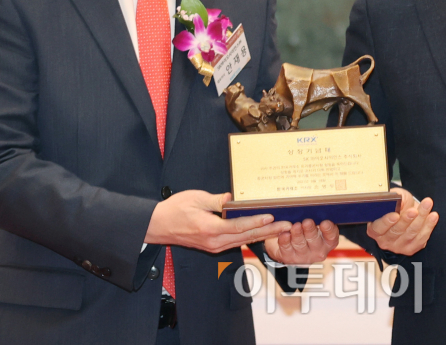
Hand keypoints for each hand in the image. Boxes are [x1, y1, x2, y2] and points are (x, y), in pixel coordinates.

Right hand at [145, 190, 290, 253]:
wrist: (158, 226)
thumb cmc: (174, 210)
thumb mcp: (196, 199)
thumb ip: (216, 200)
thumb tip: (233, 198)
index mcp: (210, 229)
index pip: (239, 226)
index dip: (257, 221)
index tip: (272, 216)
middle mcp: (214, 241)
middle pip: (246, 236)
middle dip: (268, 231)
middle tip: (286, 226)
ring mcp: (214, 246)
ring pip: (243, 241)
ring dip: (262, 235)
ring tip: (279, 230)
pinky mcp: (213, 246)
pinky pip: (236, 242)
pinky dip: (250, 237)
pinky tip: (260, 233)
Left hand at [263, 218, 339, 264]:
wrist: (291, 247)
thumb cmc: (306, 230)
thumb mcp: (316, 224)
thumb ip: (317, 216)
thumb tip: (315, 204)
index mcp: (328, 241)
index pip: (332, 236)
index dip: (329, 230)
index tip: (325, 223)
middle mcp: (318, 250)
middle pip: (315, 241)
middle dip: (310, 230)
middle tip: (307, 222)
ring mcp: (304, 256)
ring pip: (300, 244)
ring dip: (297, 235)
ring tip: (295, 226)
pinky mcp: (289, 257)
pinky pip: (286, 248)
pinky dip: (285, 240)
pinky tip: (284, 234)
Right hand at [366, 187, 438, 256]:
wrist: (405, 214)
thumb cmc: (395, 206)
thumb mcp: (392, 198)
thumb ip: (393, 198)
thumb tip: (400, 199)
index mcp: (375, 229)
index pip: (379, 227)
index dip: (386, 221)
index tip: (395, 215)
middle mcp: (385, 240)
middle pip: (396, 231)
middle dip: (407, 219)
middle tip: (414, 210)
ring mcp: (398, 246)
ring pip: (411, 233)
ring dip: (421, 219)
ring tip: (427, 206)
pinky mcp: (411, 248)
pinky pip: (421, 238)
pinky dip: (428, 226)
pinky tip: (432, 216)